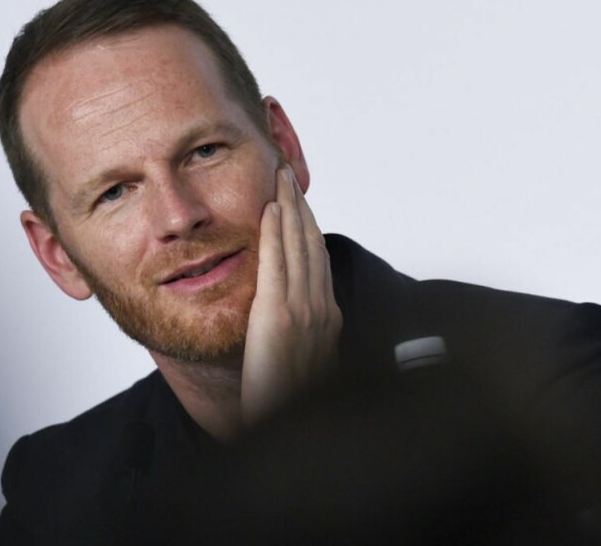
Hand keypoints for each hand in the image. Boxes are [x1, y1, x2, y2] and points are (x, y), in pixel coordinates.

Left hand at [241, 166, 341, 425]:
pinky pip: (276, 262)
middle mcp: (320, 307)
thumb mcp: (310, 364)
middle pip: (311, 243)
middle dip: (300, 205)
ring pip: (297, 244)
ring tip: (280, 177)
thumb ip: (307, 336)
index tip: (299, 201)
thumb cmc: (294, 404)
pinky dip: (276, 232)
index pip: (318, 259)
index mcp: (328, 317)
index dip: (308, 226)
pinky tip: (272, 208)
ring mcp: (302, 309)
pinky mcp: (277, 314)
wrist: (289, 427)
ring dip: (289, 206)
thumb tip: (302, 321)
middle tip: (289, 173)